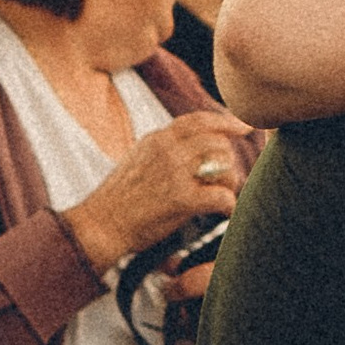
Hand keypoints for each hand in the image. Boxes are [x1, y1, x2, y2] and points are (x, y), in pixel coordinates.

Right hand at [61, 113, 251, 282]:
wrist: (100, 224)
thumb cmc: (119, 199)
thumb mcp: (137, 160)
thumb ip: (164, 151)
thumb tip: (193, 151)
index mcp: (157, 139)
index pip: (198, 120)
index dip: (226, 121)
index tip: (244, 127)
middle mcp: (167, 150)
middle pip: (218, 142)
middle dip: (228, 162)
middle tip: (226, 181)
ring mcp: (175, 172)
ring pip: (224, 165)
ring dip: (229, 183)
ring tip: (220, 198)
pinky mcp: (181, 198)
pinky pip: (221, 196)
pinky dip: (228, 206)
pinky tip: (224, 213)